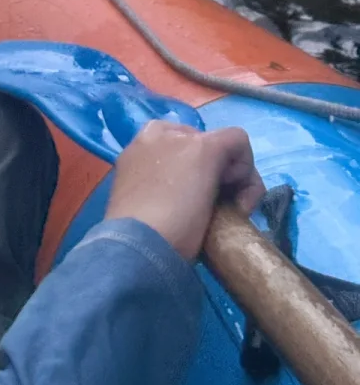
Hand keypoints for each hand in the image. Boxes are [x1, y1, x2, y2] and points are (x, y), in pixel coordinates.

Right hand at [105, 122, 264, 261]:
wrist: (139, 247)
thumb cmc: (138, 238)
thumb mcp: (146, 208)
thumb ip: (160, 195)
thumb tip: (187, 202)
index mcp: (137, 152)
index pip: (177, 149)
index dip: (194, 175)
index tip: (197, 204)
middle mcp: (155, 136)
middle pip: (201, 146)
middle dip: (216, 175)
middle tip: (217, 213)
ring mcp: (180, 139)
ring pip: (222, 146)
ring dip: (234, 180)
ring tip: (228, 217)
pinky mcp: (205, 148)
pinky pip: (238, 142)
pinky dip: (248, 174)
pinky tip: (238, 206)